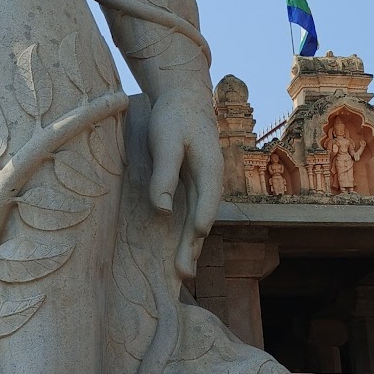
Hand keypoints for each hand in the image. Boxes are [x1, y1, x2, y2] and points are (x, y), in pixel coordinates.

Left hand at [146, 88, 222, 280]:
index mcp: (210, 169)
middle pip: (202, 219)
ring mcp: (204, 185)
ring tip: (183, 273)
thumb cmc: (174, 117)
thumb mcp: (166, 142)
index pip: (206, 202)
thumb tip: (162, 211)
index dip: (199, 223)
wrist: (184, 98)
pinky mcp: (194, 185)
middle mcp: (211, 181)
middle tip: (183, 275)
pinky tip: (182, 249)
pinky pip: (192, 214)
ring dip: (191, 246)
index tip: (193, 243)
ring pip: (198, 220)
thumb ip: (164, 174)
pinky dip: (187, 234)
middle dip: (192, 247)